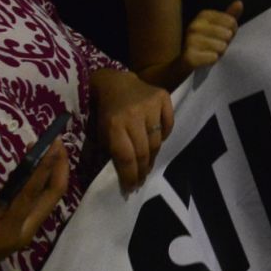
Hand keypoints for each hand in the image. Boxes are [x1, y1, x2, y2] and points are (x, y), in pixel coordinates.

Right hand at [0, 141, 68, 270]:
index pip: (31, 196)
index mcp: (10, 236)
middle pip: (51, 196)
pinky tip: (33, 168)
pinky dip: (39, 180)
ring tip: (50, 147)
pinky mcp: (11, 228)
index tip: (50, 145)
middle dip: (58, 167)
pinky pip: (33, 200)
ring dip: (51, 172)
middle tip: (58, 139)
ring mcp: (18, 230)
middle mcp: (21, 232)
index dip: (43, 169)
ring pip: (45, 197)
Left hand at [90, 68, 174, 191]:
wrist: (114, 83)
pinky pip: (169, 124)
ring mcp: (150, 105)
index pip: (126, 157)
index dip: (130, 175)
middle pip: (143, 151)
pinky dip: (164, 134)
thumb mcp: (101, 134)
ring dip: (153, 156)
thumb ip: (112, 152)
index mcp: (114, 125)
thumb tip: (127, 176)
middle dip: (143, 170)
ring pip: (157, 140)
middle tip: (141, 179)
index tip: (131, 187)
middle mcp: (133, 115)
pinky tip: (157, 139)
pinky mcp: (163, 97)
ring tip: (148, 164)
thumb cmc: (105, 113)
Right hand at [182, 1, 241, 70]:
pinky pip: (213, 58)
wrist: (184, 61)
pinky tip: (205, 60)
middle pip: (228, 34)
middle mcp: (195, 26)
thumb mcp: (218, 28)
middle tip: (215, 46)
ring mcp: (190, 41)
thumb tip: (239, 2)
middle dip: (225, 43)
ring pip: (221, 47)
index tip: (222, 36)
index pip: (232, 22)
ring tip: (210, 53)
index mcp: (203, 15)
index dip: (232, 32)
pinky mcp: (189, 56)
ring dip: (219, 53)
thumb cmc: (206, 43)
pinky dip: (212, 61)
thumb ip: (229, 16)